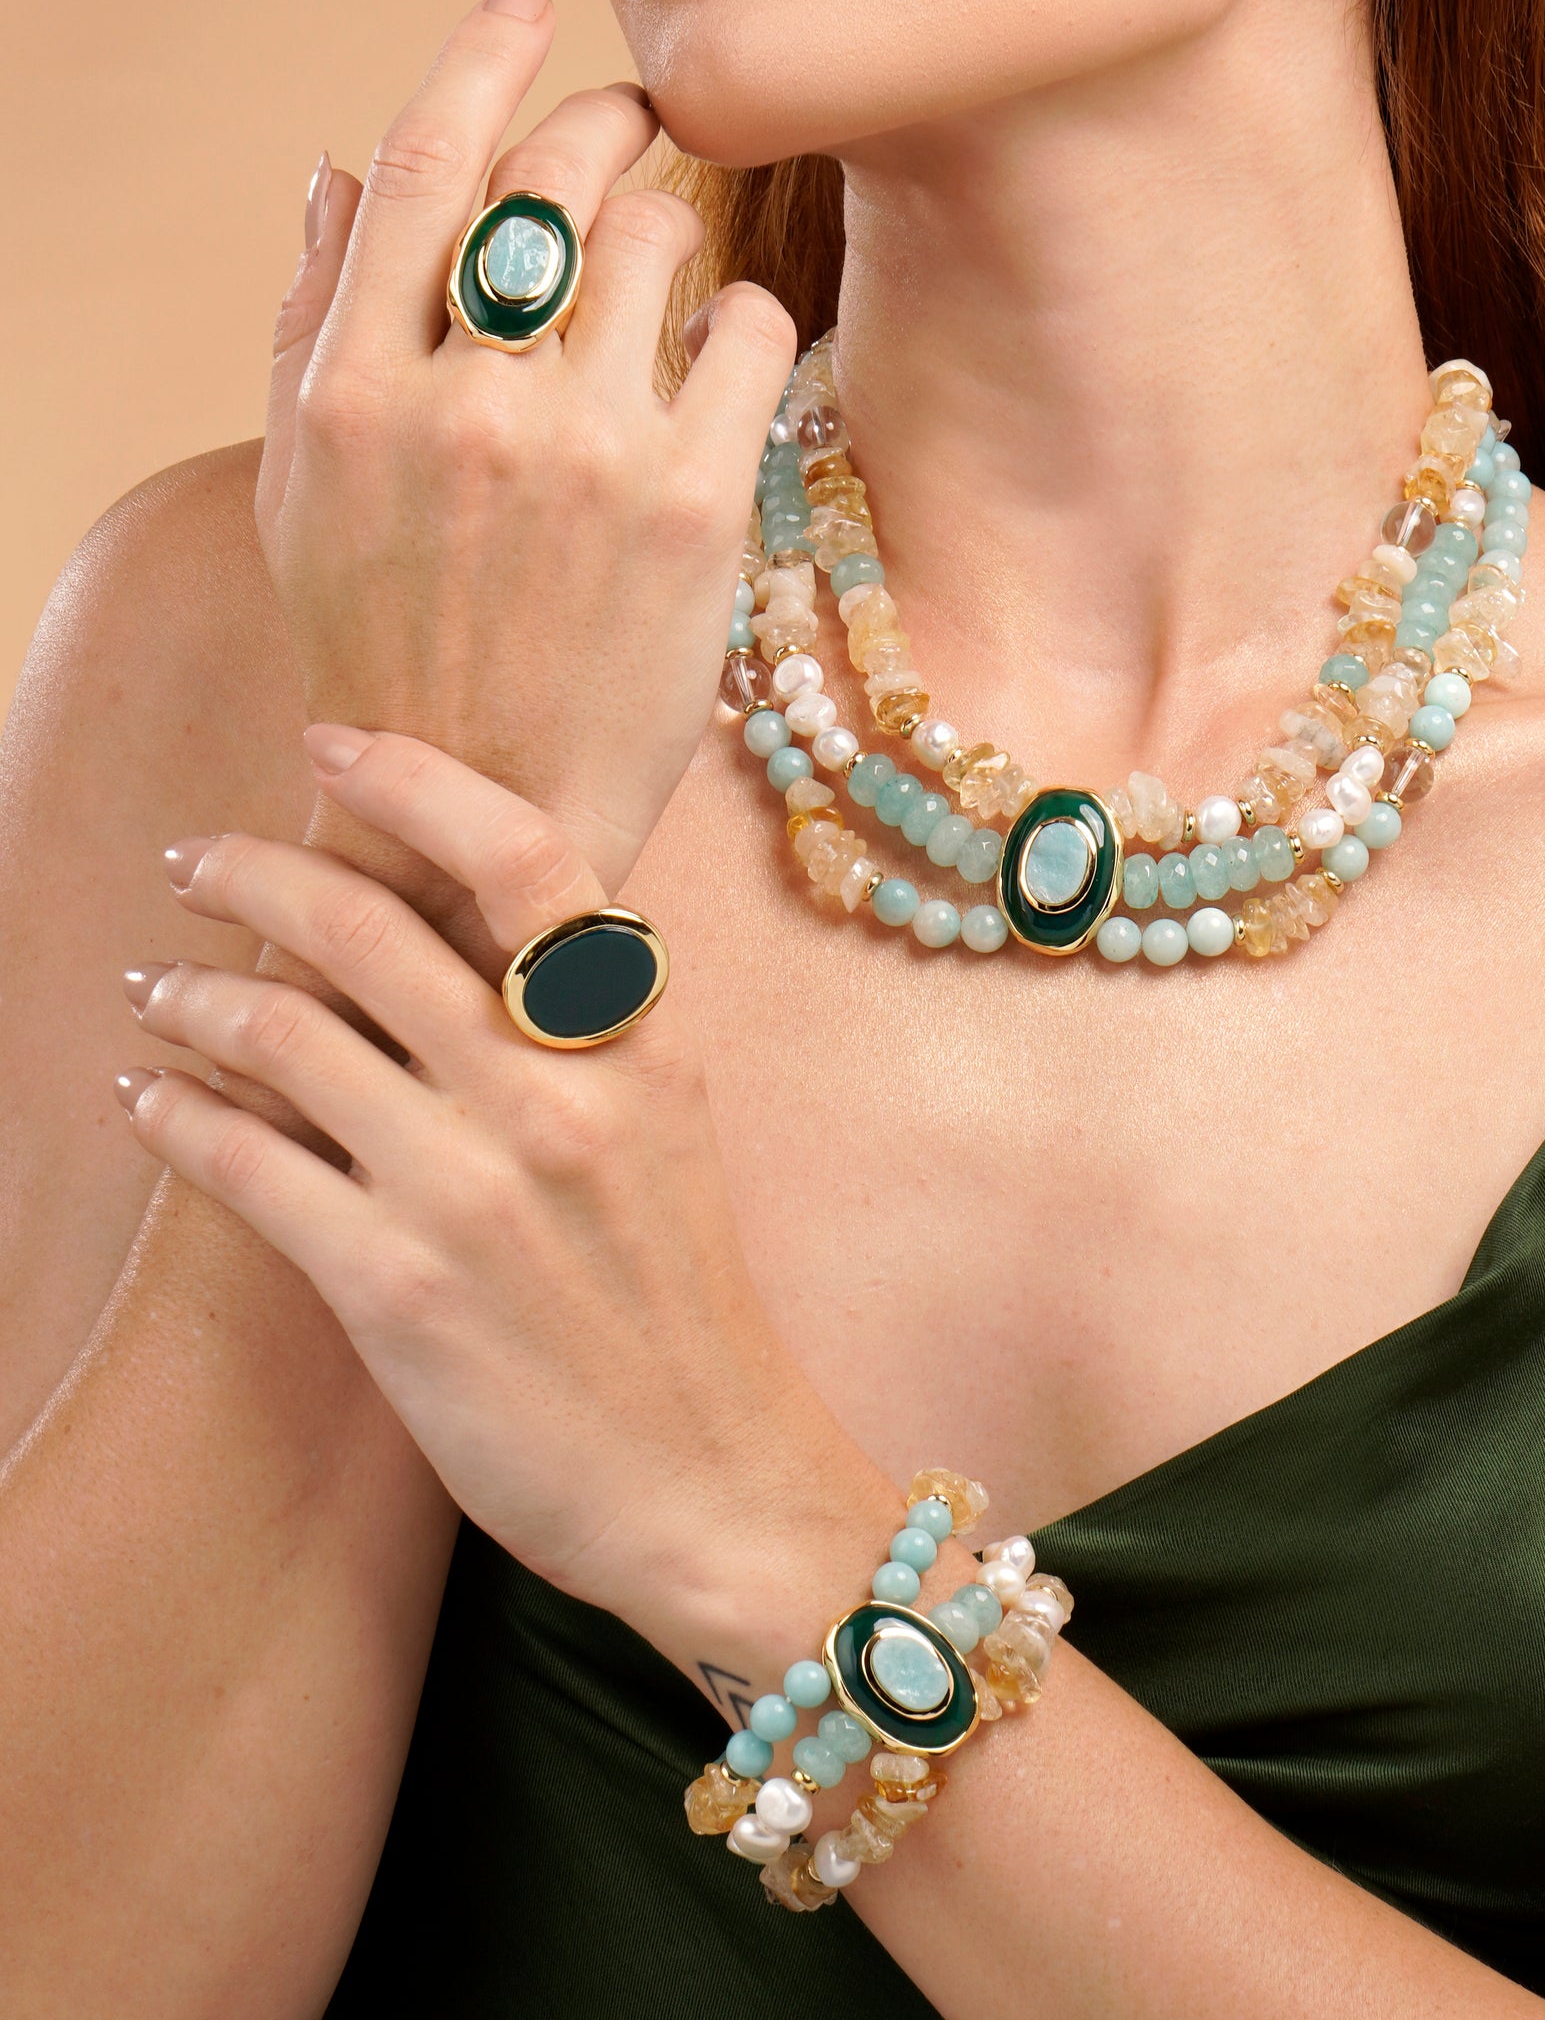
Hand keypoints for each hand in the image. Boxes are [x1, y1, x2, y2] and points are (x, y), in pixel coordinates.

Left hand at [121, 730, 900, 1659]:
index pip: (525, 859)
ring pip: (288, 1032)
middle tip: (198, 858)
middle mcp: (555, 1094)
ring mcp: (472, 1188)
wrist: (711, 1480)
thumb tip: (474, 933)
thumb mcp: (672, 1126)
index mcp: (638, 1040)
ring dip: (195, 993)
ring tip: (155, 987)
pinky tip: (152, 1098)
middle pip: (370, 926)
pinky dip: (180, 1114)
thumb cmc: (683, 1305)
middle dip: (257, 871)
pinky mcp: (395, 1287)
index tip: (334, 746)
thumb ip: (585, 1027)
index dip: (416, 783)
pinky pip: (250, 1164)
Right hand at [258, 0, 795, 905]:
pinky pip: (745, 328)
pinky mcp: (695, 506)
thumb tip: (339, 166)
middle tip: (633, 122)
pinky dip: (739, 318)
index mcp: (352, 390)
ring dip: (675, 232)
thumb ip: (317, 322)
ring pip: (664, 237)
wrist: (480, 811)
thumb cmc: (383, 641)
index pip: (425, 162)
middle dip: (607, 119)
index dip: (482, 52)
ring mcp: (585, 455)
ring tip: (663, 289)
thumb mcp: (303, 488)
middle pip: (559, 174)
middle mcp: (465, 406)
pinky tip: (716, 360)